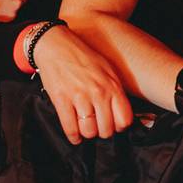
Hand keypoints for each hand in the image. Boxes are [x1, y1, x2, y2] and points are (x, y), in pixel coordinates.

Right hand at [32, 26, 132, 143]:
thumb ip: (115, 90)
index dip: (120, 127)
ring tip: (86, 128)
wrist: (57, 46)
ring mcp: (79, 97)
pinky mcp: (62, 100)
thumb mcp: (108, 69)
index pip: (124, 119)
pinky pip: (70, 129)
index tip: (114, 125)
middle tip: (98, 127)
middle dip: (102, 132)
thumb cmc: (83, 57)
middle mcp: (98, 92)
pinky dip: (73, 136)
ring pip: (89, 132)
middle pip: (107, 130)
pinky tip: (75, 135)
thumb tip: (121, 112)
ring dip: (87, 134)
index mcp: (112, 85)